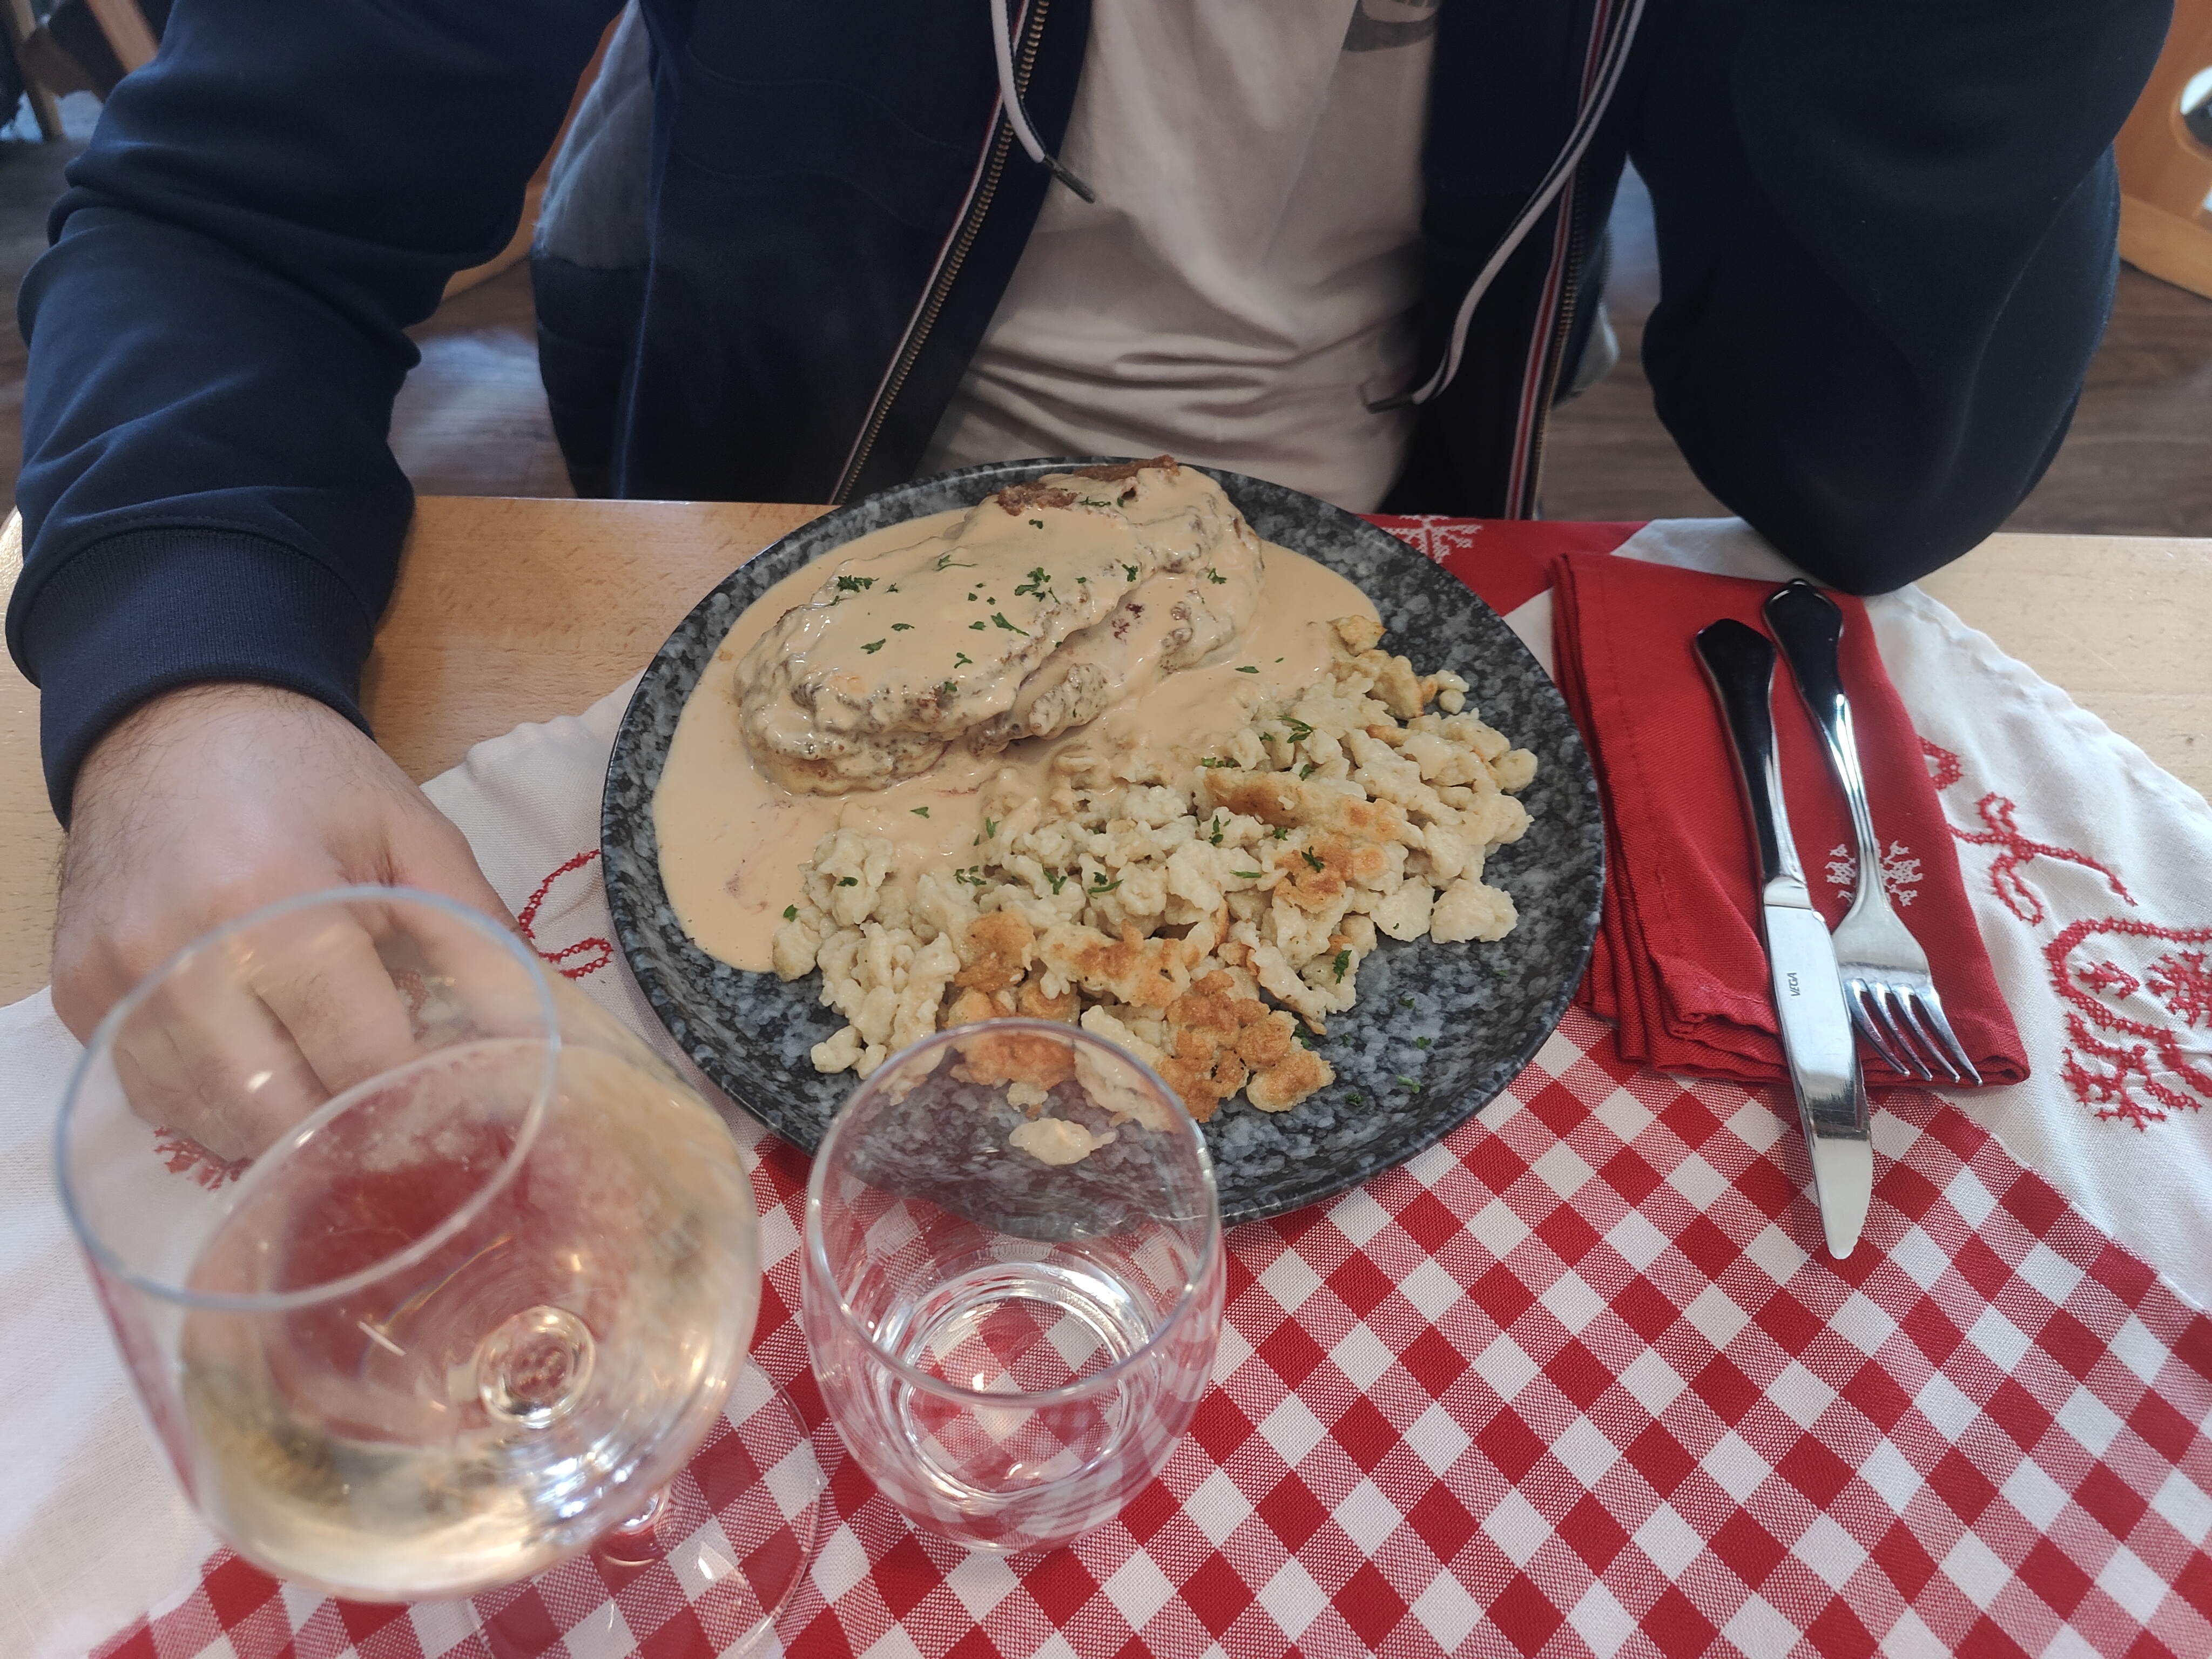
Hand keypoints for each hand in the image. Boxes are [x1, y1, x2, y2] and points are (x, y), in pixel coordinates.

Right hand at [54, 683, 514, 1155]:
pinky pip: (156, 1098)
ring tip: (337, 1106)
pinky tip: (266, 1079)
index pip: (359, 1056)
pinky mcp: (80, 998)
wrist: (174, 721)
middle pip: (281, 1110)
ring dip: (283, 1134)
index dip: (417, 1092)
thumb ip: (478, 931)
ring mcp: (117, 983)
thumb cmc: (308, 777)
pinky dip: (217, 1110)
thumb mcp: (412, 831)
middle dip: (350, 1130)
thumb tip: (535, 1031)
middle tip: (399, 1120)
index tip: (456, 1103)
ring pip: (212, 1122)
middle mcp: (182, 954)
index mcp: (278, 901)